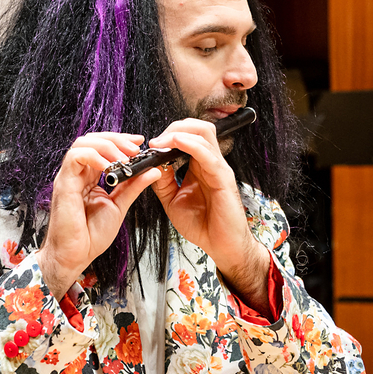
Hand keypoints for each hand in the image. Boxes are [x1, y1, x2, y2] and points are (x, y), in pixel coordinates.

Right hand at [36, 133, 161, 299]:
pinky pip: (75, 157)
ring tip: (124, 157)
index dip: (120, 140)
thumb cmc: (91, 236)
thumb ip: (133, 186)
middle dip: (116, 139)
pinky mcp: (64, 184)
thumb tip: (152, 170)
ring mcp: (69, 177)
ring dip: (107, 145)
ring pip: (83, 143)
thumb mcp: (119, 206)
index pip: (102, 147)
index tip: (139, 142)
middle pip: (92, 140)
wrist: (76, 256)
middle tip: (135, 148)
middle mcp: (78, 174)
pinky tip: (109, 165)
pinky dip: (94, 156)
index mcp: (89, 178)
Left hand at [148, 119, 269, 308]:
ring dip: (178, 132)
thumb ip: (162, 182)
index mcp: (199, 165)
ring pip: (203, 132)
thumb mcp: (173, 201)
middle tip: (155, 141)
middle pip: (197, 127)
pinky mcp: (222, 178)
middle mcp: (210, 162)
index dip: (168, 134)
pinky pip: (207, 153)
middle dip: (173, 127)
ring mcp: (218, 168)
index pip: (188, 135)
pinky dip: (189, 144)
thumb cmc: (202, 225)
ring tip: (160, 142)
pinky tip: (175, 143)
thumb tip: (151, 165)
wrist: (221, 246)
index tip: (149, 145)